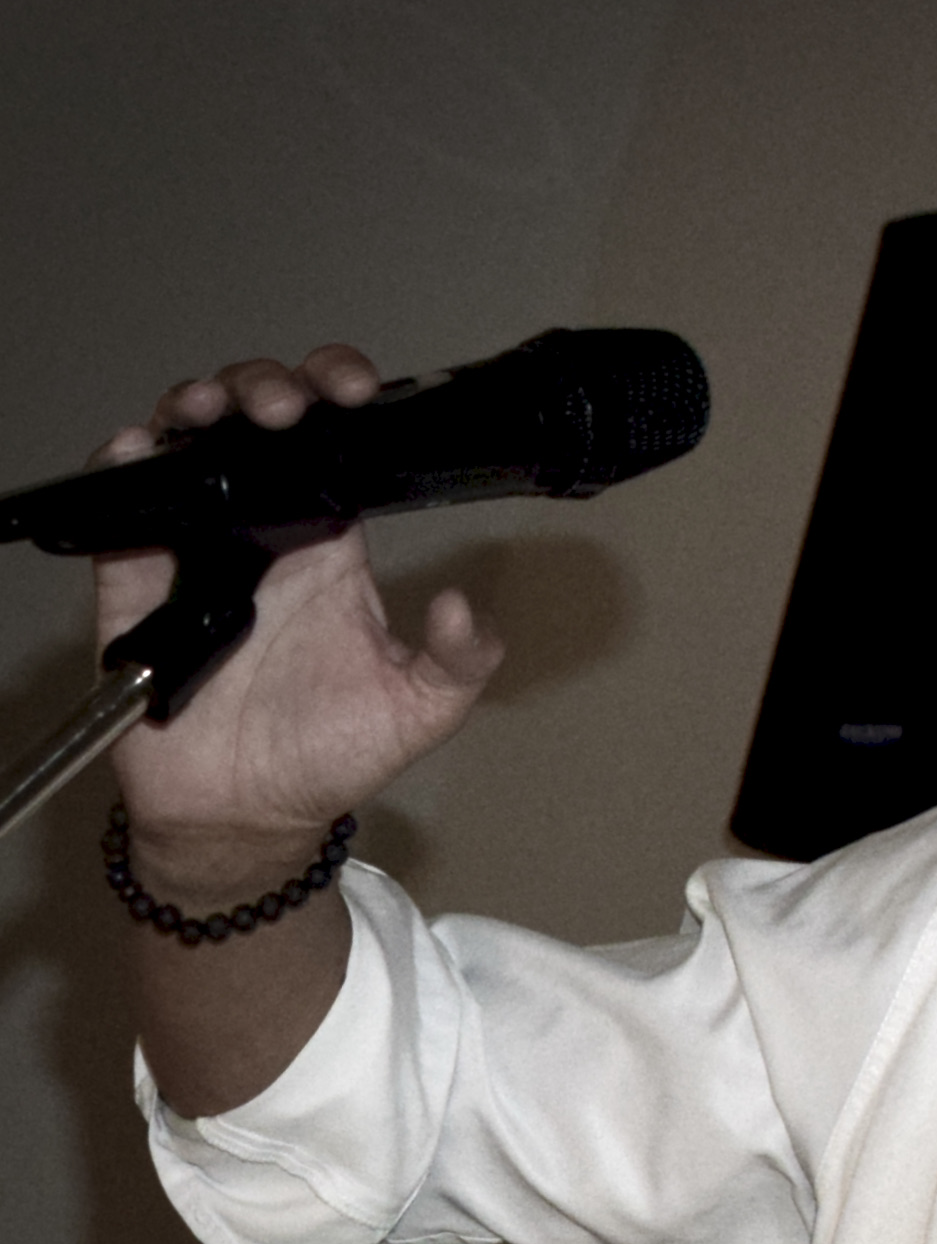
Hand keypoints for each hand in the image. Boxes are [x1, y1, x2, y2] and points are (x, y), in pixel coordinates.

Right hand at [95, 347, 502, 882]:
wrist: (246, 813)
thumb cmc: (329, 757)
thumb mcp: (418, 713)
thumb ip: (458, 663)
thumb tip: (462, 609)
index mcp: (331, 549)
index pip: (337, 445)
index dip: (339, 398)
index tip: (357, 393)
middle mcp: (265, 536)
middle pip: (258, 422)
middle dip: (271, 387)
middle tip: (292, 408)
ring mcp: (198, 548)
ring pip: (189, 442)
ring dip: (202, 406)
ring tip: (228, 412)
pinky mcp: (138, 576)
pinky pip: (123, 503)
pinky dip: (126, 462)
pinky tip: (147, 448)